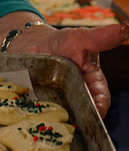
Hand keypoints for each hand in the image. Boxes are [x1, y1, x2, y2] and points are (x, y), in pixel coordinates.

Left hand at [8, 21, 128, 117]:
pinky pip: (40, 115)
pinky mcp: (39, 105)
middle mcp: (77, 97)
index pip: (100, 99)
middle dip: (77, 118)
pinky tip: (30, 117)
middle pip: (81, 113)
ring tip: (49, 120)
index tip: (96, 110)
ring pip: (61, 118)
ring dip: (55, 119)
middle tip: (70, 121)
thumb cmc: (61, 43)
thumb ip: (99, 38)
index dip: (99, 106)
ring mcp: (58, 103)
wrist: (31, 43)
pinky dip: (35, 116)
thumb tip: (124, 29)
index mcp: (92, 83)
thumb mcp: (79, 38)